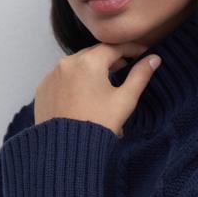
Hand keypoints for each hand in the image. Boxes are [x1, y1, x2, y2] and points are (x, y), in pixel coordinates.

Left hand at [33, 40, 160, 138]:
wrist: (67, 149)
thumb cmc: (99, 124)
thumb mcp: (125, 100)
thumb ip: (140, 76)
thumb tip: (154, 59)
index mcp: (89, 61)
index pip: (114, 47)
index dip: (131, 48)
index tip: (142, 52)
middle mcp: (67, 63)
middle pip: (93, 54)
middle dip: (110, 58)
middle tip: (124, 66)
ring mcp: (51, 75)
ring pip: (76, 65)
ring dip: (91, 69)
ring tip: (103, 81)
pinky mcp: (43, 89)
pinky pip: (61, 78)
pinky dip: (74, 80)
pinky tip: (83, 93)